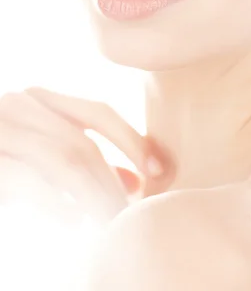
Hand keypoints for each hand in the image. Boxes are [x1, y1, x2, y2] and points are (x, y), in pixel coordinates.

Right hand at [0, 87, 171, 223]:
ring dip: (93, 196)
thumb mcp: (43, 151)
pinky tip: (73, 224)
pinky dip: (56, 206)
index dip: (132, 139)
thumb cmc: (6, 157)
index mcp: (38, 101)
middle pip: (81, 142)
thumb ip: (84, 161)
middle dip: (112, 182)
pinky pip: (28, 183)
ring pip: (61, 161)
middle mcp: (18, 107)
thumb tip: (134, 181)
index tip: (160, 170)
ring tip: (110, 224)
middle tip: (131, 216)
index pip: (97, 112)